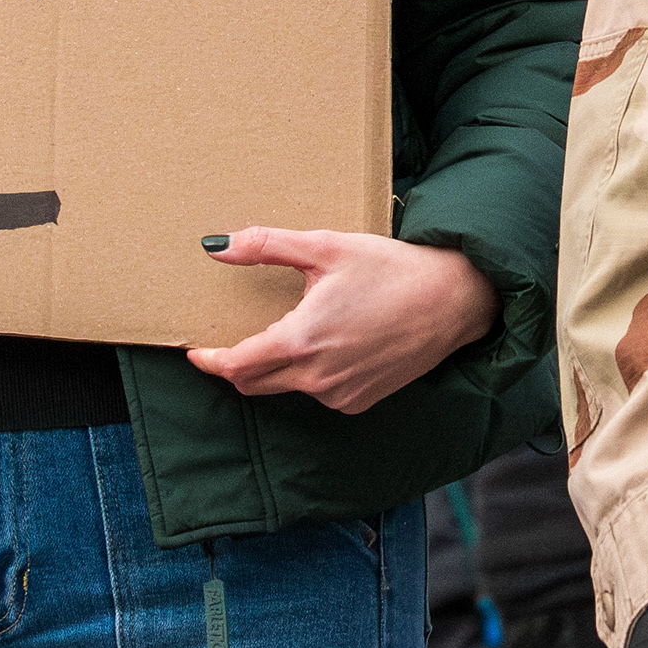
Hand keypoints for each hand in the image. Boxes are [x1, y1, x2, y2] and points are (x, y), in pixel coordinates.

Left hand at [186, 230, 498, 413]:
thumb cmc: (391, 269)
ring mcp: (339, 395)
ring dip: (277, 368)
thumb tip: (216, 246)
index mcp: (300, 341)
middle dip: (235, 367)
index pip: (235, 367)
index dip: (208, 362)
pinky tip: (331, 345)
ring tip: (294, 332)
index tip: (194, 352)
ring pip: (287, 388)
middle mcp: (316, 378)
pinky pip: (319, 393)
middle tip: (230, 343)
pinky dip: (312, 375)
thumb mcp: (326, 247)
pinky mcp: (360, 401)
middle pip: (253, 384)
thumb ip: (266, 246)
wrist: (452, 300)